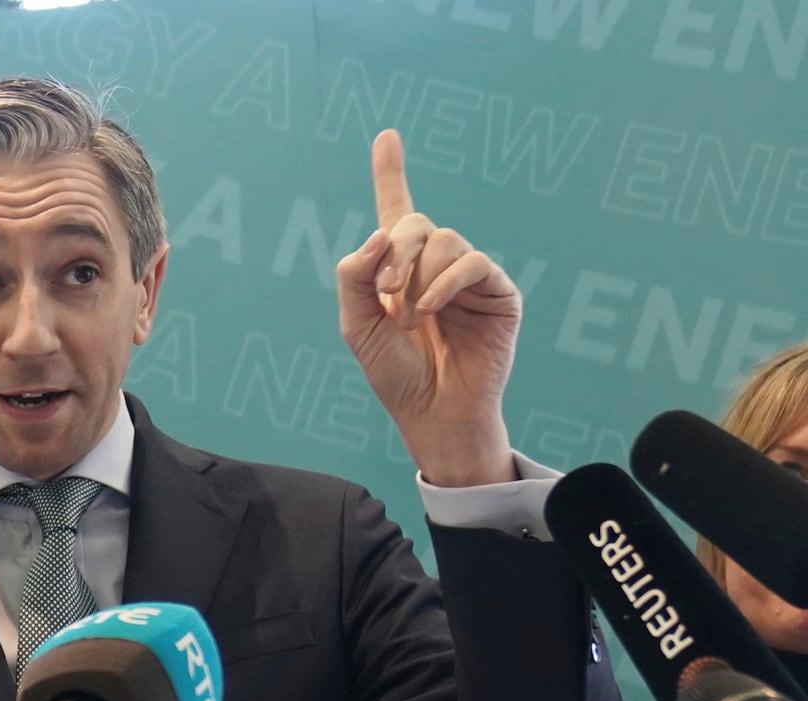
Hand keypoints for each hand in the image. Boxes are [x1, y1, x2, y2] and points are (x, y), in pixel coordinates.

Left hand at [336, 129, 520, 486]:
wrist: (432, 412)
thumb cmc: (395, 374)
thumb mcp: (357, 326)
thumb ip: (355, 277)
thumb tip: (380, 233)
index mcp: (398, 269)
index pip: (394, 211)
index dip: (391, 172)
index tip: (388, 135)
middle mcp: (434, 265)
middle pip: (413, 221)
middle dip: (395, 250)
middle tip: (386, 290)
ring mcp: (468, 276)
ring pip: (442, 240)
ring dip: (418, 278)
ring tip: (412, 319)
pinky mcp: (497, 292)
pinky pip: (471, 263)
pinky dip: (445, 283)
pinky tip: (431, 311)